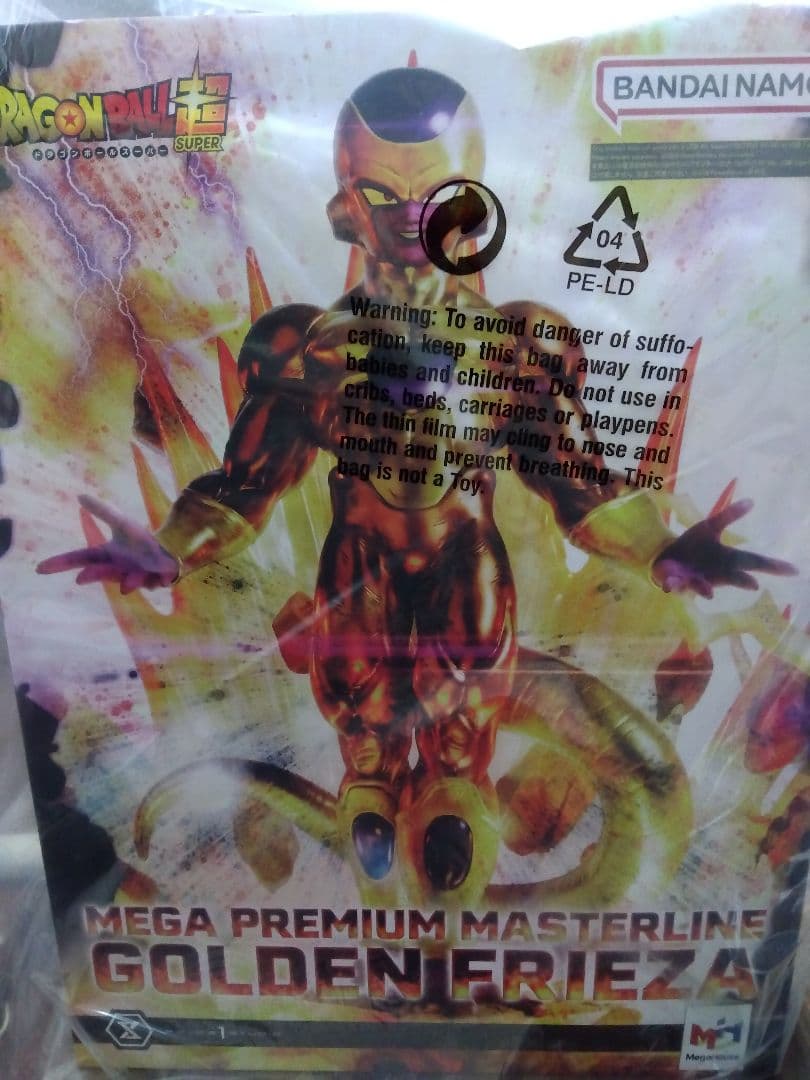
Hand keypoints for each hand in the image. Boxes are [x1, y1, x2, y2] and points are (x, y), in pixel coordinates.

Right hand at [36, 494, 177, 593]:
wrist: (168, 549)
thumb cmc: (141, 540)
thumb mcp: (121, 522)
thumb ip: (102, 511)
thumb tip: (80, 495)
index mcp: (107, 556)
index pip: (80, 558)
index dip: (60, 563)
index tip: (39, 568)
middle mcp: (119, 570)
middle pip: (102, 574)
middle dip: (93, 576)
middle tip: (79, 579)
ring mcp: (137, 578)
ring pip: (130, 583)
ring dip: (129, 582)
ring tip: (128, 585)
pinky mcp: (156, 582)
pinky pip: (156, 582)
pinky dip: (158, 579)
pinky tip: (163, 577)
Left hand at [652, 500, 795, 598]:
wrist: (665, 556)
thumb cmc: (693, 545)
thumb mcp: (710, 527)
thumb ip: (730, 515)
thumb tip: (752, 500)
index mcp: (727, 559)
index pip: (754, 562)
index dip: (773, 566)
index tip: (795, 570)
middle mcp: (715, 573)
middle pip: (731, 577)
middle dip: (742, 581)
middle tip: (755, 585)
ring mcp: (695, 579)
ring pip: (703, 586)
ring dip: (705, 589)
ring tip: (709, 593)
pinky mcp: (676, 581)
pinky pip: (675, 585)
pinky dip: (674, 585)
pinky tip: (671, 586)